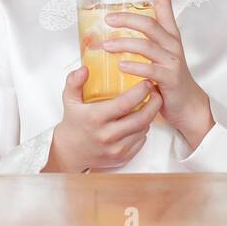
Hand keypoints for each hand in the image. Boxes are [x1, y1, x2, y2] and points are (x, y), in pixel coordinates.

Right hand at [43, 66, 162, 171]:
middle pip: (142, 118)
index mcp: (96, 118)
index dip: (141, 91)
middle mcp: (108, 135)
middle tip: (157, 93)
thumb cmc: (73, 123)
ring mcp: (117, 148)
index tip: (147, 82)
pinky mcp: (123, 157)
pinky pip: (141, 140)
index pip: (126, 103)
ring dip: (149, 116)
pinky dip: (143, 129)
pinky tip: (140, 120)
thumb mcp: (69, 100)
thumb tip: (85, 69)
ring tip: (150, 104)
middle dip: (154, 103)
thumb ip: (74, 82)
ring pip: (143, 129)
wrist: (70, 153)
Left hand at [102, 0, 214, 151]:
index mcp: (170, 35)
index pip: (165, 5)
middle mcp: (172, 44)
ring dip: (124, 43)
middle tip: (108, 17)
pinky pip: (150, 69)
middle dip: (127, 18)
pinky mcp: (169, 78)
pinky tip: (121, 65)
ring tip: (106, 45)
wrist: (187, 105)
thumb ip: (141, 44)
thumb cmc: (168, 80)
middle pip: (150, 23)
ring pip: (146, 45)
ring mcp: (172, 61)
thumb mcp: (157, 57)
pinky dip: (134, 66)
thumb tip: (110, 34)